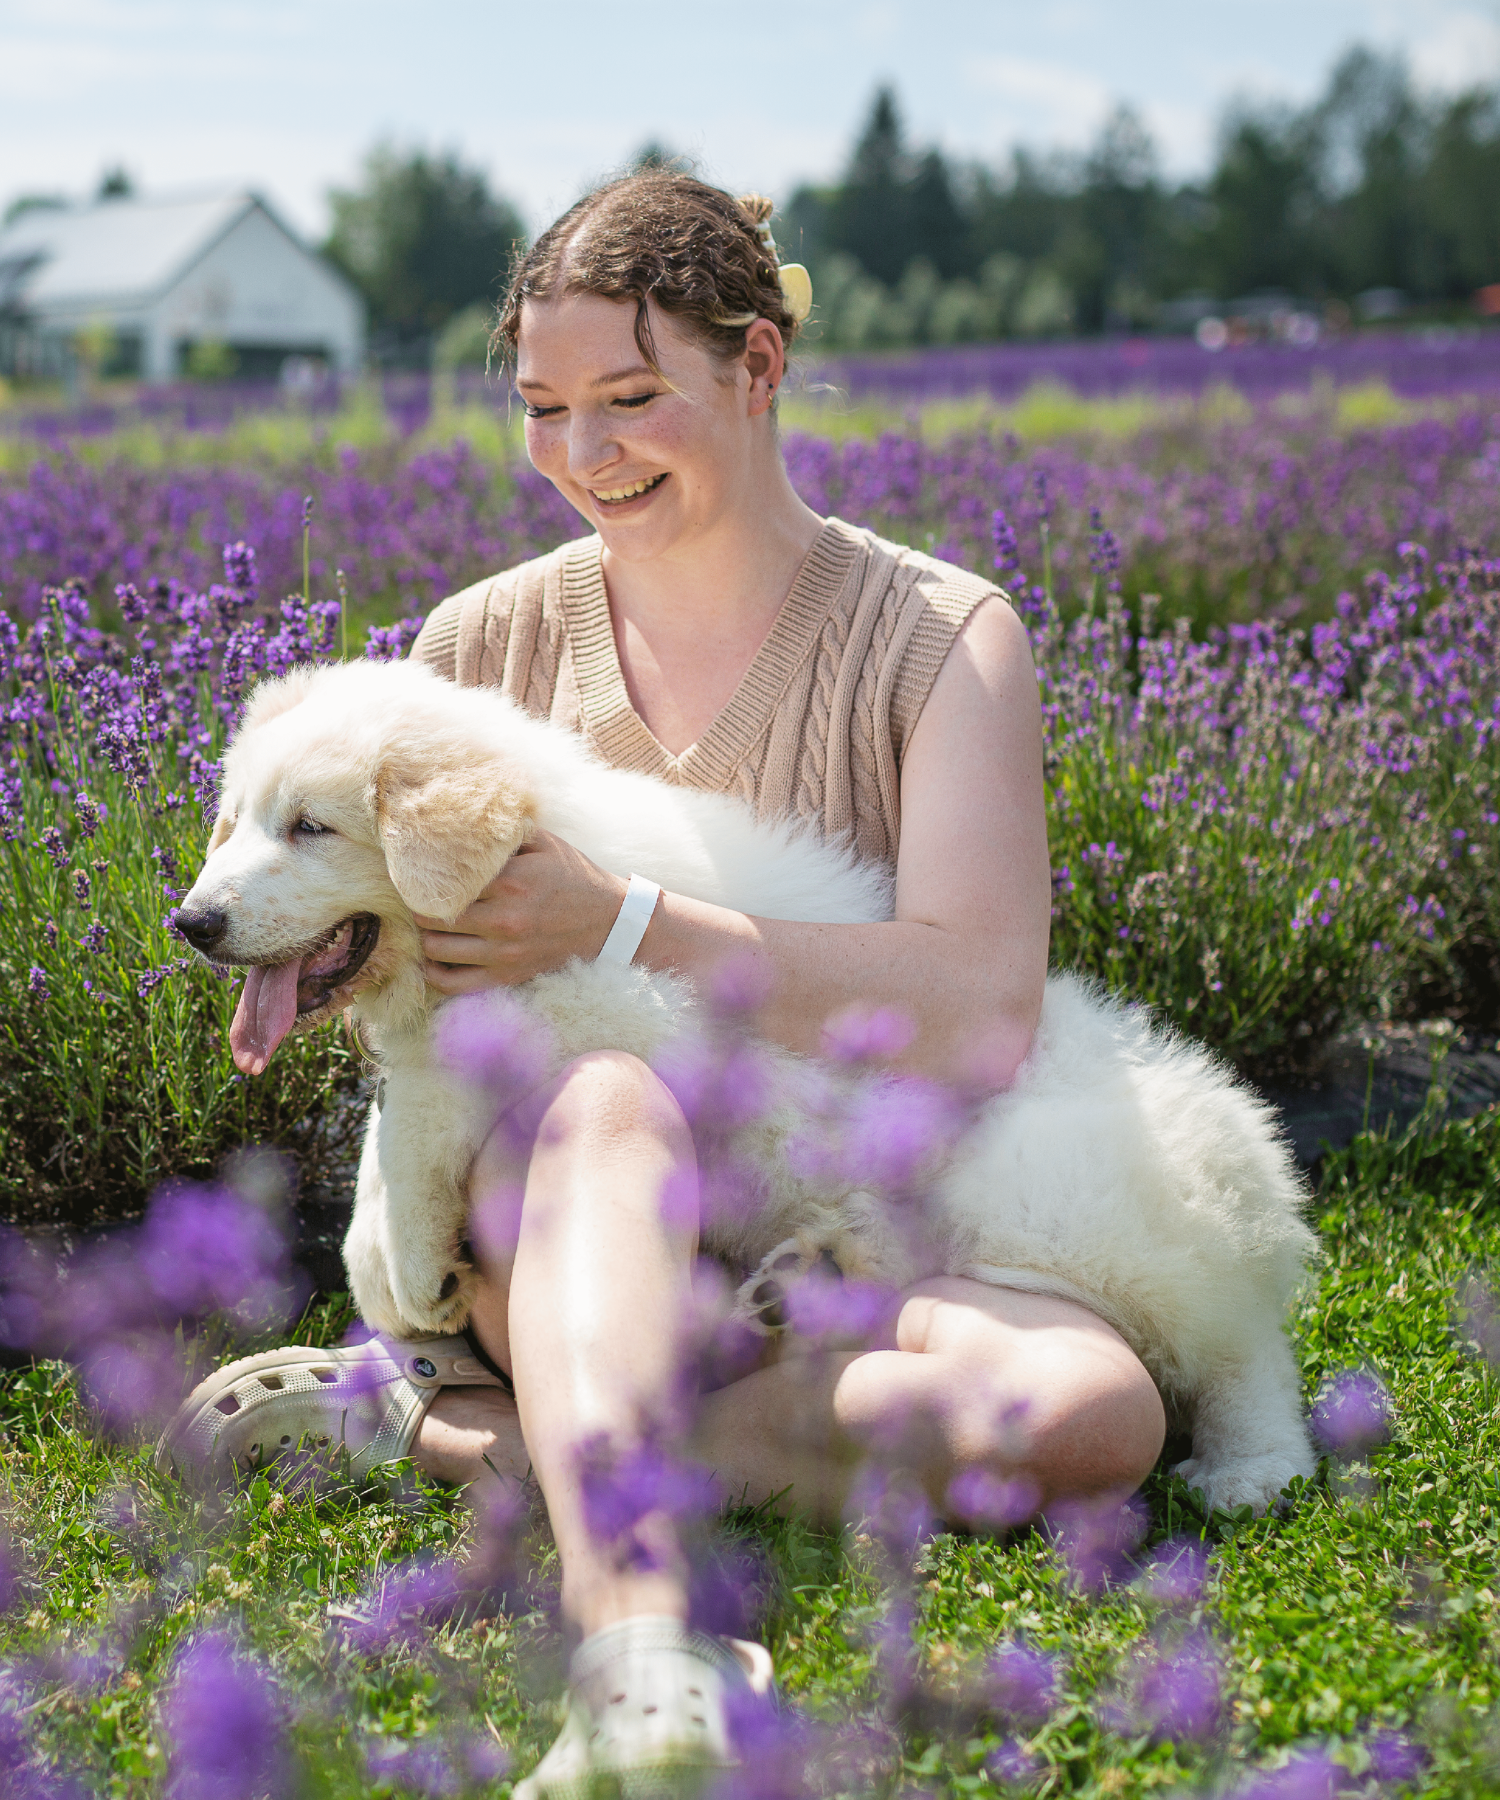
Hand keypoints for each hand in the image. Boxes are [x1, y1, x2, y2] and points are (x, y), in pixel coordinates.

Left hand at [414, 830, 627, 994]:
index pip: (446, 880)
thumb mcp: (544, 843)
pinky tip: (433, 958)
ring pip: (436, 949)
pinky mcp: (507, 976)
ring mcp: (505, 953)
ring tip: (428, 923)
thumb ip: (505, 833)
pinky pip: (454, 984)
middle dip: (419, 905)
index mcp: (512, 882)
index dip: (426, 876)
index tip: (419, 871)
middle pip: (433, 916)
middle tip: (417, 897)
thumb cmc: (573, 877)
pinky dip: (434, 973)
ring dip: (425, 936)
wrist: (607, 922)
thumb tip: (464, 820)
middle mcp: (504, 920)